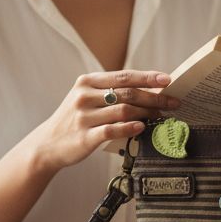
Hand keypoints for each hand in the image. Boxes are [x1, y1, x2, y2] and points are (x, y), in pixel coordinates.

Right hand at [36, 69, 179, 173]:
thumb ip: (111, 93)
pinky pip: (112, 130)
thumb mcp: (86, 99)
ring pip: (123, 111)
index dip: (148, 77)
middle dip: (154, 97)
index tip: (168, 80)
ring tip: (161, 116)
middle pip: (127, 93)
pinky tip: (142, 127)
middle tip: (173, 102)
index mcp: (87, 82)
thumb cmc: (74, 120)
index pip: (123, 76)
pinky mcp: (84, 136)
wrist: (47, 144)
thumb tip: (150, 91)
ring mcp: (84, 116)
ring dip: (147, 113)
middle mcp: (84, 96)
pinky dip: (130, 128)